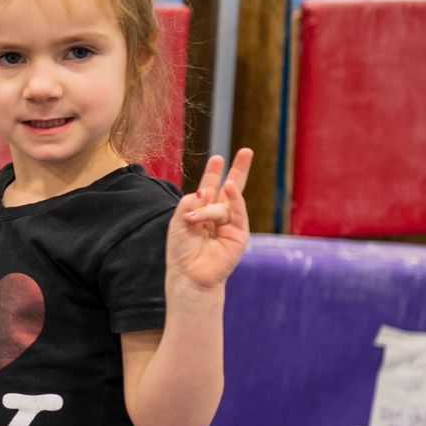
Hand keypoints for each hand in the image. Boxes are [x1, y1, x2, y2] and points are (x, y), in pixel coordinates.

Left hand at [168, 149, 252, 293]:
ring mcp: (231, 224)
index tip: (217, 158)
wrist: (189, 275)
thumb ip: (189, 203)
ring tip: (193, 220)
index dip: (213, 173)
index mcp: (202, 211)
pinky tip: (229, 188)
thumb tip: (203, 190)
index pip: (210, 187)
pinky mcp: (240, 234)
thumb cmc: (182, 251)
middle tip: (247, 151)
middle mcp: (218, 216)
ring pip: (223, 204)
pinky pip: (237, 212)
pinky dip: (233, 200)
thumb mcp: (179, 222)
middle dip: (238, 169)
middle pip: (231, 187)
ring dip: (207, 210)